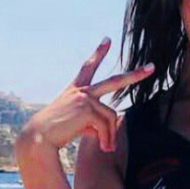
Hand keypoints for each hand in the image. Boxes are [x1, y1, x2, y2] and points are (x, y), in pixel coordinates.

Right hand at [17, 38, 154, 155]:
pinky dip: (107, 139)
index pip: (87, 68)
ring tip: (107, 148)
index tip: (107, 40)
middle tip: (152, 68)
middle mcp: (81, 91)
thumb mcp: (74, 123)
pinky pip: (106, 126)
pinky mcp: (87, 109)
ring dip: (110, 136)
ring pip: (111, 117)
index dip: (98, 53)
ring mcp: (85, 99)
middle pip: (114, 81)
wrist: (37, 139)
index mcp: (75, 90)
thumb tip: (107, 129)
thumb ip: (92, 121)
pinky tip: (103, 148)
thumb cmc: (52, 133)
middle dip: (135, 75)